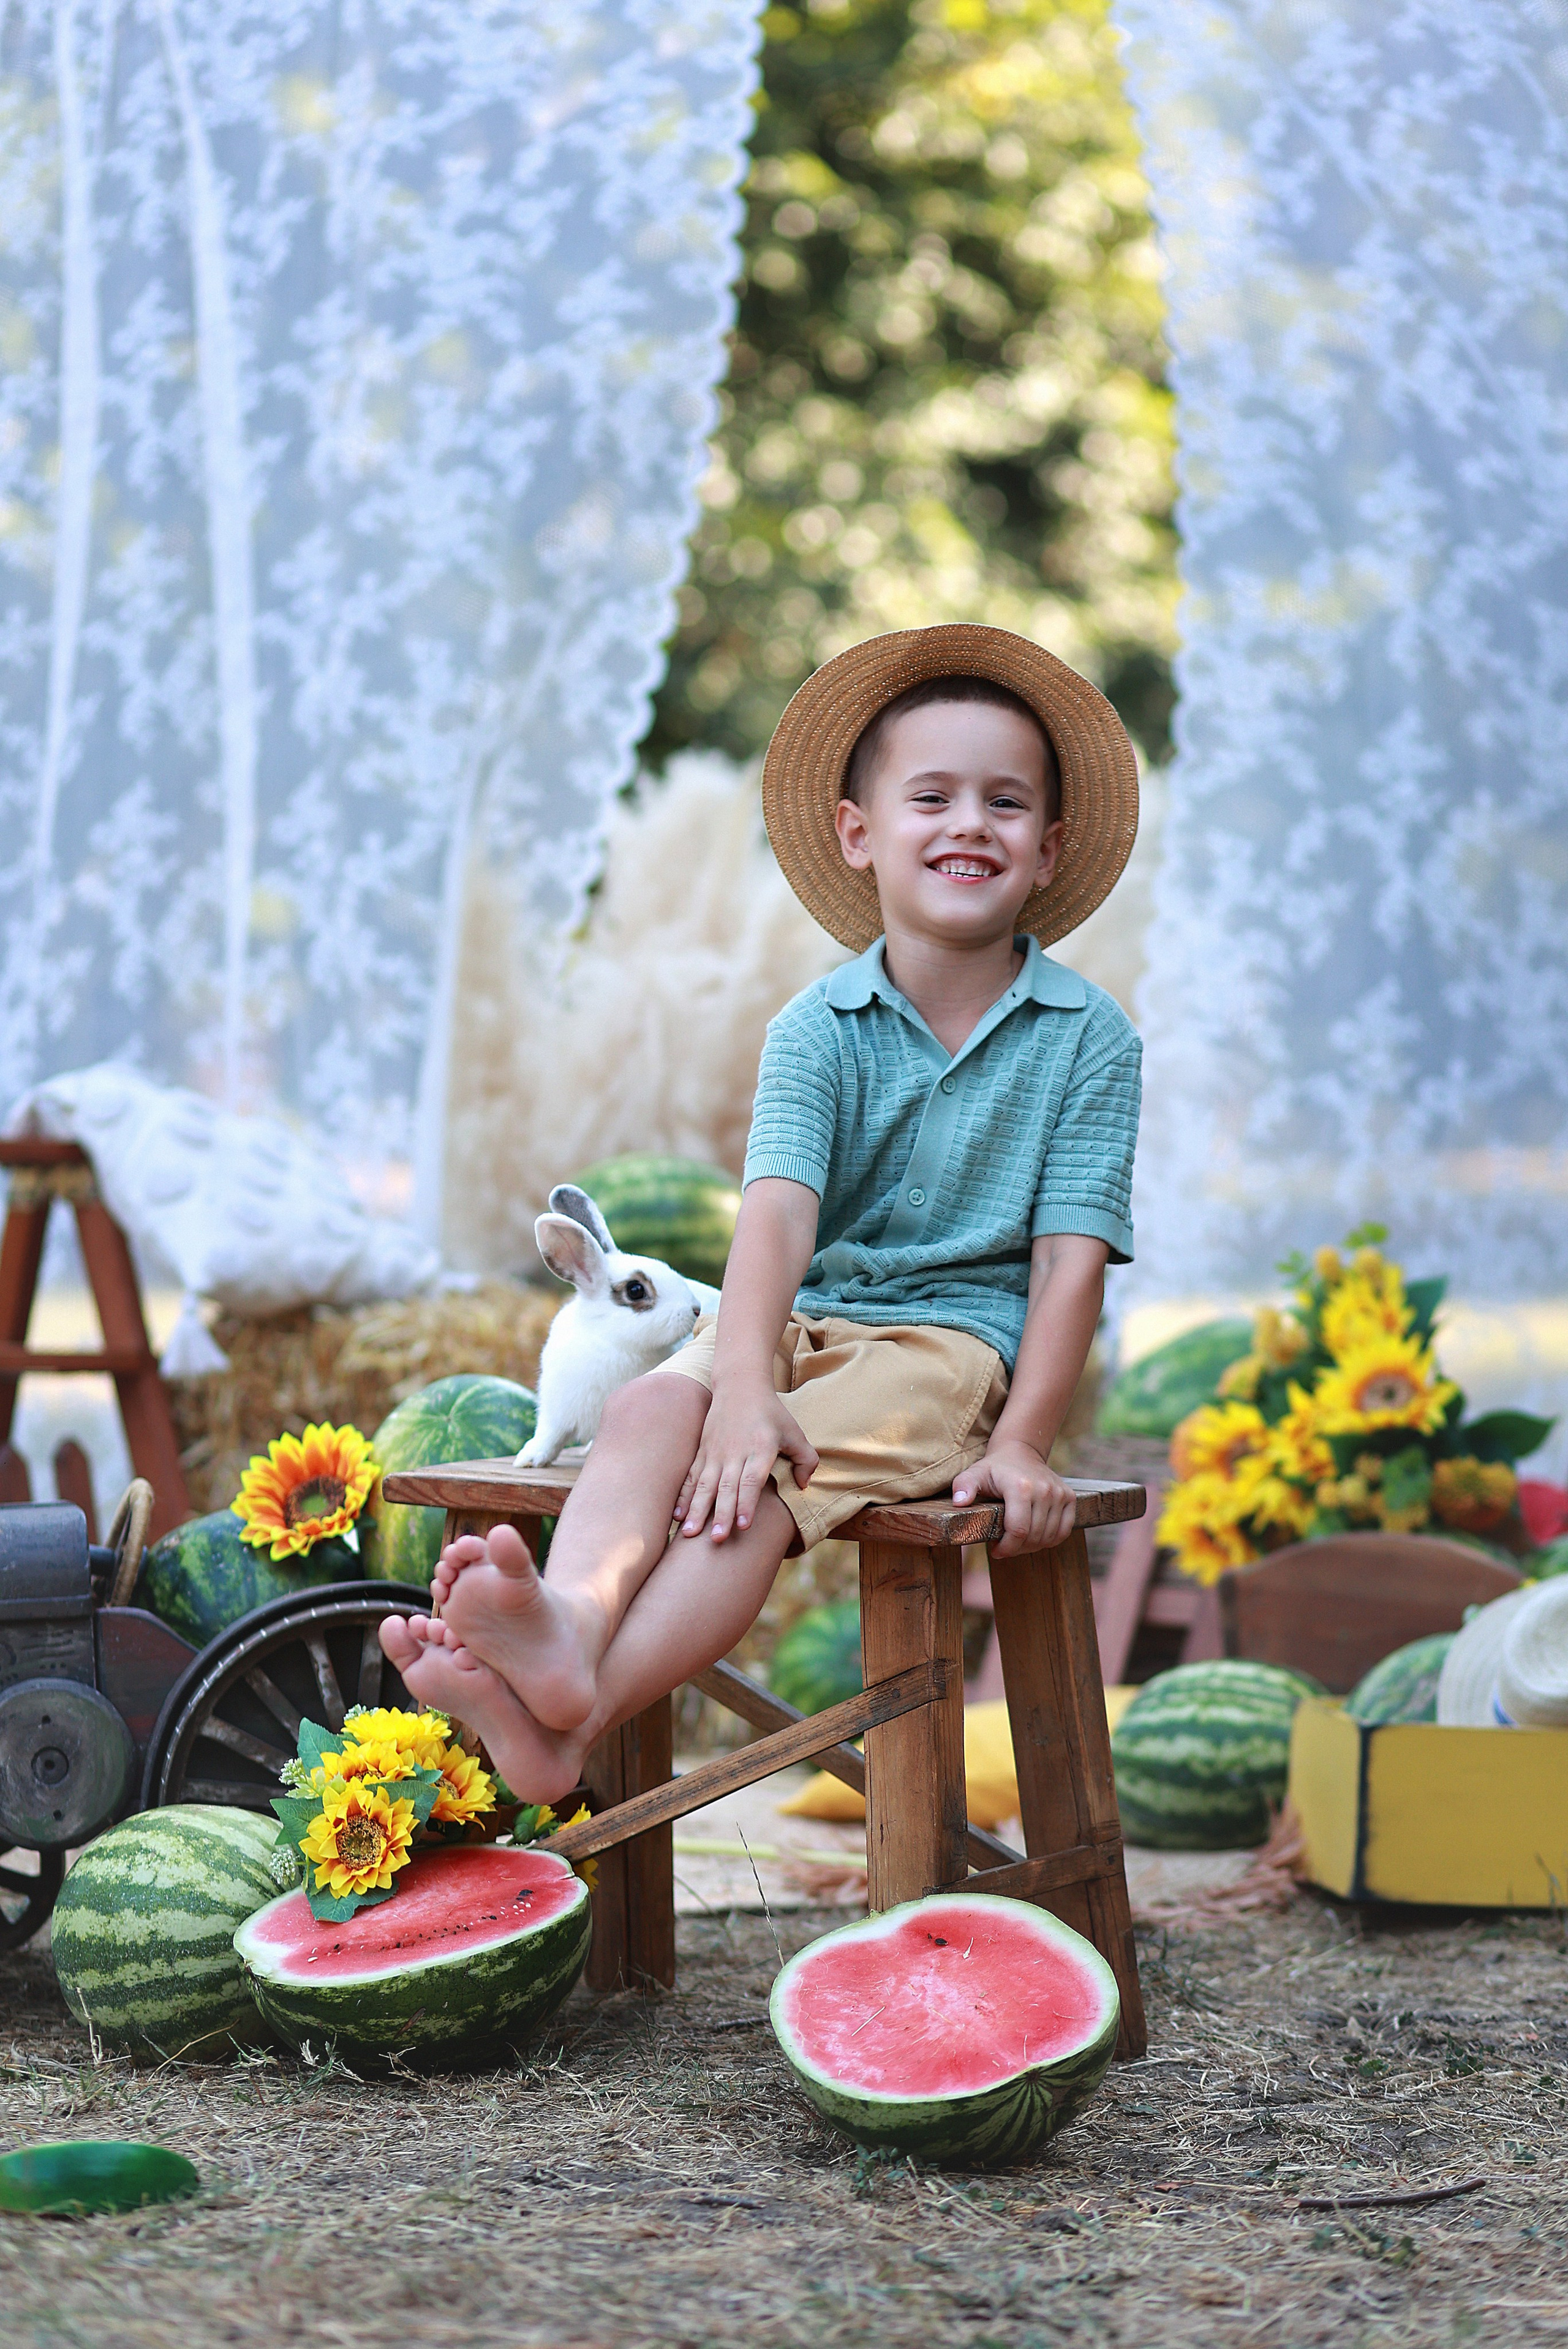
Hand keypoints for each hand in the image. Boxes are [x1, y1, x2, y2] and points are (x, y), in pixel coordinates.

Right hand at [676, 1379, 817, 1542]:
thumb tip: (802, 1486)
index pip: (752, 1480)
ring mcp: (715, 1452)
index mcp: (760, 1448)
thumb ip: (806, 1460)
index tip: (744, 1526)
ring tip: (690, 1534)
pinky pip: (692, 1477)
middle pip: (726, 1487)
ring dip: (698, 1511)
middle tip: (717, 1539)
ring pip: (705, 1485)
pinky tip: (678, 1515)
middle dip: (721, 1514)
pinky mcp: (703, 1452)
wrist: (739, 1385)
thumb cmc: (771, 1413)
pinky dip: (684, 1497)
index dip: (747, 1503)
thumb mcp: (795, 1432)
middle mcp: (735, 1452)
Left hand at [952, 1439, 1075, 1558]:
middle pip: (1033, 1537)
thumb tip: (960, 1502)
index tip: (995, 1551)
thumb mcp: (974, 1474)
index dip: (1007, 1547)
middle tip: (1005, 1547)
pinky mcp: (1069, 1497)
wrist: (1020, 1451)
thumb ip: (963, 1486)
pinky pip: (1064, 1531)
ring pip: (1049, 1537)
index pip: (1018, 1530)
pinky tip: (1035, 1537)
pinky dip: (1050, 1540)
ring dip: (1032, 1546)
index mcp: (1021, 1487)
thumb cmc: (995, 1468)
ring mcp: (1059, 1494)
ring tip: (1017, 1542)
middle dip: (1016, 1549)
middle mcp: (1044, 1490)